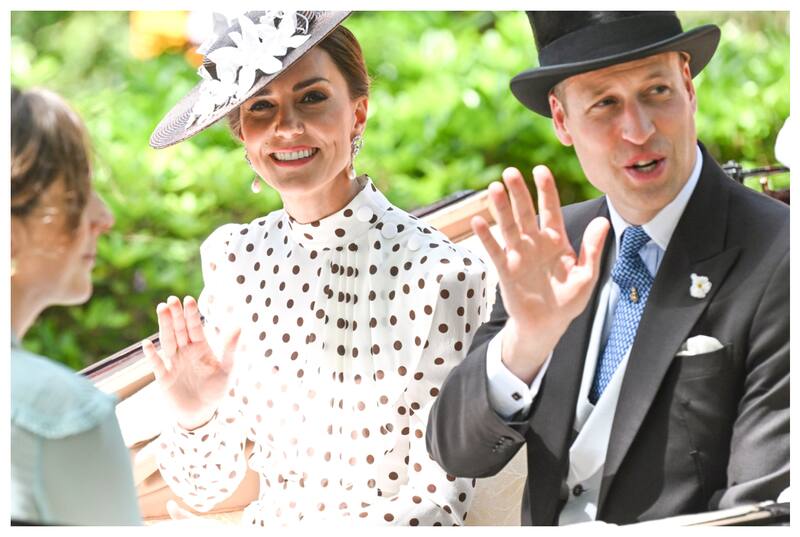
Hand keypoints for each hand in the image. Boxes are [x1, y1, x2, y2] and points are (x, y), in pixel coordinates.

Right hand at [142, 296, 240, 429]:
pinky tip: (146, 344)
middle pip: (179, 330)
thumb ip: (229, 348)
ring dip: (164, 326)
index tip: (188, 300)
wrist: (202, 412)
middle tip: (171, 300)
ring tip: (161, 310)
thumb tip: (239, 326)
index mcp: (200, 347)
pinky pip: (157, 364)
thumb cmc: (215, 388)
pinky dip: (152, 355)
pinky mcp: (164, 377)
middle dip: (176, 315)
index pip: (195, 327)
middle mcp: (185, 351)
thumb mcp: (226, 368)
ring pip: (168, 341)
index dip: (191, 314)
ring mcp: (173, 362)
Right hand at [473, 166, 609, 383]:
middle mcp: (535, 243)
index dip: (546, 191)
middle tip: (510, 172)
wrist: (546, 325)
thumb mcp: (586, 276)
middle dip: (519, 192)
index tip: (540, 170)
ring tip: (494, 188)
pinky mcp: (505, 270)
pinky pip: (494, 250)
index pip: (550, 210)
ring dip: (500, 208)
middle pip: (525, 212)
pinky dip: (486, 236)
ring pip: (508, 226)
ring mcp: (519, 255)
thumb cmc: (568, 302)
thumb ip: (592, 249)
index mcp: (556, 241)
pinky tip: (478, 220)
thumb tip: (603, 222)